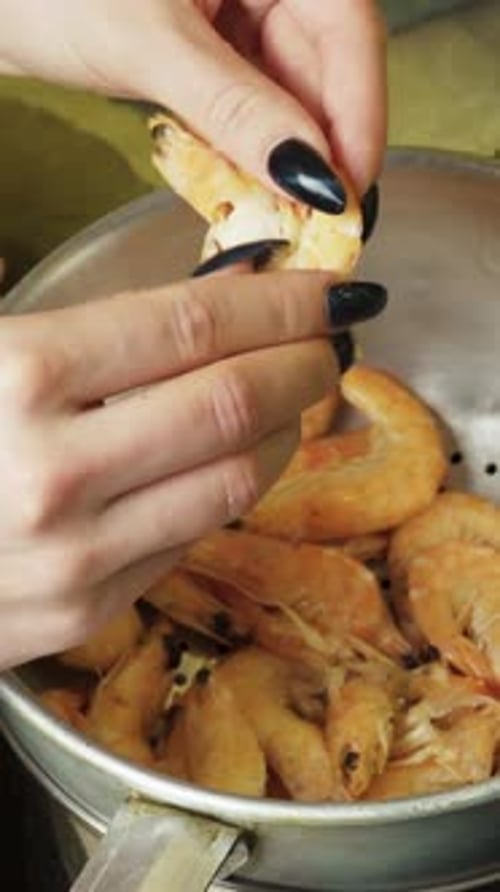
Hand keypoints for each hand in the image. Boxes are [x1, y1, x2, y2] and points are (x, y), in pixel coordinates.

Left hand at [0, 0, 385, 195]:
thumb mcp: (148, 44)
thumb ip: (236, 108)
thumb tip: (312, 175)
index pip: (347, 27)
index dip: (359, 113)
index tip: (350, 190)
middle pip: (323, 64)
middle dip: (324, 145)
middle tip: (322, 221)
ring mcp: (233, 7)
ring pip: (288, 90)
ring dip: (287, 155)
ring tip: (288, 216)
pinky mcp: (205, 45)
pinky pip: (248, 102)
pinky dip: (249, 147)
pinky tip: (251, 187)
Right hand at [0, 266, 385, 668]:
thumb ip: (59, 308)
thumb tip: (204, 285)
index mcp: (18, 375)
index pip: (192, 325)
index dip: (275, 300)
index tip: (321, 286)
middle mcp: (54, 470)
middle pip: (231, 402)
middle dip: (303, 361)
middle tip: (329, 339)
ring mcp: (77, 554)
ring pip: (234, 479)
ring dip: (284, 426)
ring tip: (296, 395)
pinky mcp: (89, 611)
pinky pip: (195, 535)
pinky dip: (235, 485)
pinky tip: (236, 455)